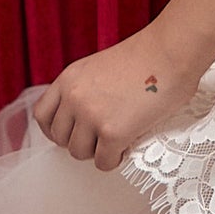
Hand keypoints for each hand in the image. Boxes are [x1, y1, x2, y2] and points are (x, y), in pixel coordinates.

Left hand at [34, 31, 199, 169]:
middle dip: (80, 141)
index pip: (42, 115)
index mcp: (69, 79)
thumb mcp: (102, 66)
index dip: (56, 130)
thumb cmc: (150, 55)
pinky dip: (114, 160)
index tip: (73, 133)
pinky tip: (127, 148)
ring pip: (78, 152)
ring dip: (96, 152)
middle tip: (101, 138)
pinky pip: (103, 162)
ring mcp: (91, 115)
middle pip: (60, 138)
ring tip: (116, 142)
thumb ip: (88, 89)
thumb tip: (94, 114)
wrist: (171, 51)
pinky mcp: (112, 132)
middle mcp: (74, 97)